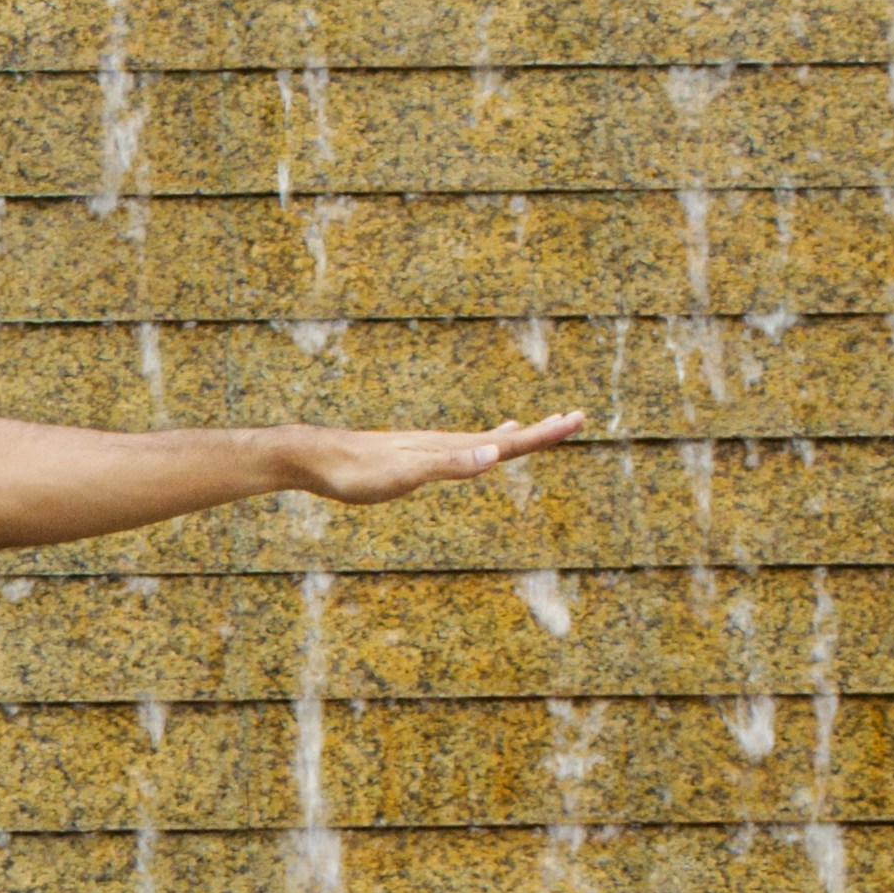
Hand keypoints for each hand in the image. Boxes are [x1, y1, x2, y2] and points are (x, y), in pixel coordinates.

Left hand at [292, 408, 589, 504]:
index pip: (507, 443)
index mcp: (450, 448)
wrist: (316, 459)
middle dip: (537, 433)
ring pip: (478, 442)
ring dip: (509, 437)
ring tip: (528, 430)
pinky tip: (471, 448)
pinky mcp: (410, 457)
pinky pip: (455, 449)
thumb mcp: (406, 474)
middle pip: (499, 439)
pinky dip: (475, 446)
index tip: (576, 419)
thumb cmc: (358, 472)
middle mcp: (443, 444)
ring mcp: (427, 449)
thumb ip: (449, 466)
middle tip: (572, 419)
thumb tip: (495, 456)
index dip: (543, 434)